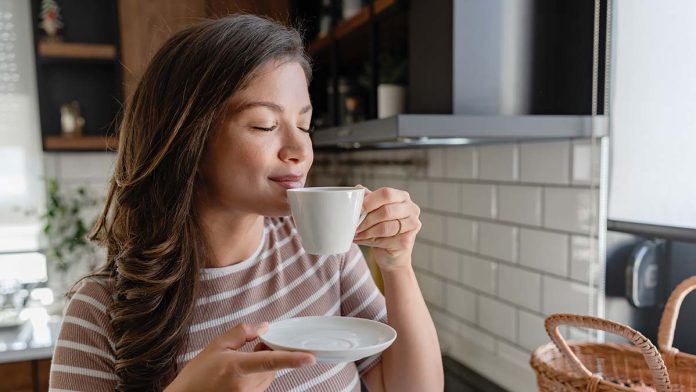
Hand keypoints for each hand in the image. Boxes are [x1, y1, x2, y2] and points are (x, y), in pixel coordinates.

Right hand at [165, 322, 314, 391]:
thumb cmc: (197, 376)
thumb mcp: (216, 346)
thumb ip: (242, 333)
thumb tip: (265, 327)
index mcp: (236, 367)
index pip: (270, 361)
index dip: (292, 359)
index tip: (310, 358)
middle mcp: (244, 386)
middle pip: (272, 368)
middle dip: (267, 357)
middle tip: (252, 350)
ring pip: (268, 379)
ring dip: (262, 370)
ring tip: (236, 368)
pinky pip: (260, 388)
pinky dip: (256, 380)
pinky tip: (237, 378)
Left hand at [353, 186, 421, 271]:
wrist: (391, 253)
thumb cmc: (382, 228)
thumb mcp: (375, 211)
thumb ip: (369, 199)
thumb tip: (357, 189)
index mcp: (403, 197)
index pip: (386, 193)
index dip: (370, 201)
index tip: (358, 208)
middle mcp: (412, 209)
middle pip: (386, 211)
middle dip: (367, 219)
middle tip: (356, 225)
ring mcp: (413, 225)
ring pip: (385, 227)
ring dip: (367, 231)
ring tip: (357, 233)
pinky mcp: (407, 241)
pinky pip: (385, 240)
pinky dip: (370, 241)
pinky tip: (362, 240)